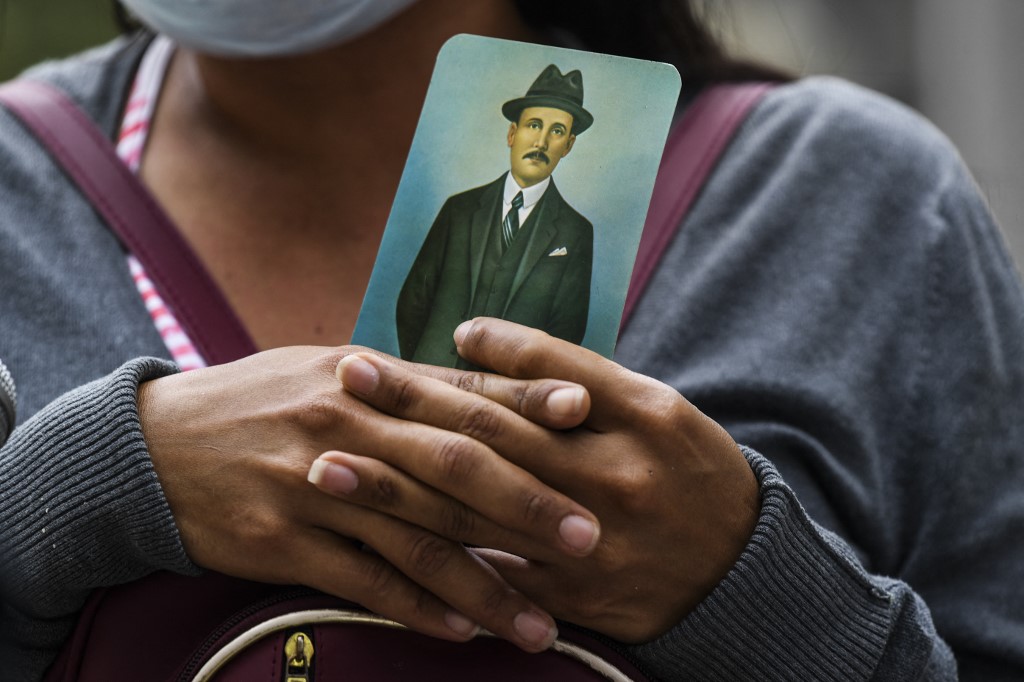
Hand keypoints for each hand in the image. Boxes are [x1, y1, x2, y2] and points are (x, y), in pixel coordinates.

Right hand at [137, 345, 601, 650]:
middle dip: (526, 503)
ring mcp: (312, 486)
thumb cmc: (260, 403)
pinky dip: (416, 606)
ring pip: (416, 538)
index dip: (526, 403)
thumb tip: (492, 390)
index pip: (459, 391)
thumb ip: (408, 385)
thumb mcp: (328, 372)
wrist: (154, 446)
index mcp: (364, 377)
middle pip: (452, 467)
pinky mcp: (282, 541)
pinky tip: (462, 630)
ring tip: (542, 623)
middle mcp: (345, 425)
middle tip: (589, 537)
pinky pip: (362, 580)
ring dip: (485, 584)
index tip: (589, 417)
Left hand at [310, 319, 758, 641]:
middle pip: (492, 443)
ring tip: (331, 468)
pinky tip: (380, 551)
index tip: (384, 354)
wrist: (744, 568)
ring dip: (396, 491)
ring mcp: (592, 546)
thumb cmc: (691, 466)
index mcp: (638, 416)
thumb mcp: (653, 402)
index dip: (446, 366)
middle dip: (408, 415)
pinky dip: (438, 565)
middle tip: (340, 389)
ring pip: (478, 515)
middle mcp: (611, 479)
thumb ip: (567, 366)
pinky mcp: (579, 600)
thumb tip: (474, 336)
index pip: (531, 381)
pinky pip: (498, 582)